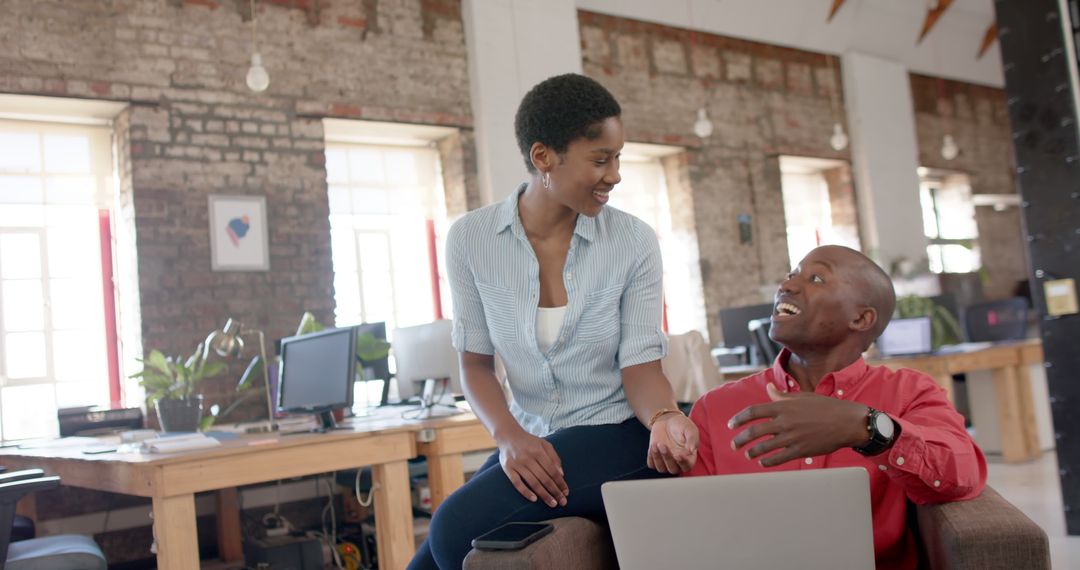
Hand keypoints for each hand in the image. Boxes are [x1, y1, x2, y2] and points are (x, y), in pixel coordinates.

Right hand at [496, 429, 568, 507]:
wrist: (508, 435)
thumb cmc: (529, 442)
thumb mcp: (544, 444)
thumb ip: (554, 457)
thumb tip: (561, 474)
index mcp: (538, 451)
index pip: (552, 470)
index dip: (560, 482)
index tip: (566, 492)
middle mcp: (528, 458)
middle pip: (544, 478)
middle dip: (555, 491)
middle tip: (562, 502)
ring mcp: (517, 464)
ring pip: (533, 482)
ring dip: (544, 494)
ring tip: (552, 503)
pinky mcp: (507, 469)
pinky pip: (517, 483)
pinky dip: (525, 492)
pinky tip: (534, 499)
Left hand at [647, 413, 698, 473]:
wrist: (667, 420)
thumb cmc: (681, 425)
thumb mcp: (689, 429)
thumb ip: (692, 439)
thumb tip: (692, 450)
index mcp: (689, 457)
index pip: (687, 466)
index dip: (683, 462)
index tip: (678, 454)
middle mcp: (677, 462)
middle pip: (673, 469)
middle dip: (667, 458)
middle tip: (663, 445)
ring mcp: (666, 461)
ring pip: (661, 468)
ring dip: (657, 458)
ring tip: (656, 444)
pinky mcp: (655, 458)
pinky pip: (651, 464)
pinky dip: (651, 457)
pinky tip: (653, 446)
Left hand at [729, 383, 868, 467]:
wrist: (847, 422)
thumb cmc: (825, 407)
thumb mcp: (802, 397)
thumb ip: (782, 396)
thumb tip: (769, 389)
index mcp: (783, 406)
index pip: (753, 412)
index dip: (738, 419)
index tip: (731, 425)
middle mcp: (785, 421)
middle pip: (754, 432)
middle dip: (740, 439)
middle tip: (734, 444)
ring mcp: (792, 437)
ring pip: (764, 447)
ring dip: (752, 452)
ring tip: (748, 454)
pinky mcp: (801, 450)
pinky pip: (779, 458)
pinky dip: (767, 461)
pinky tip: (762, 462)